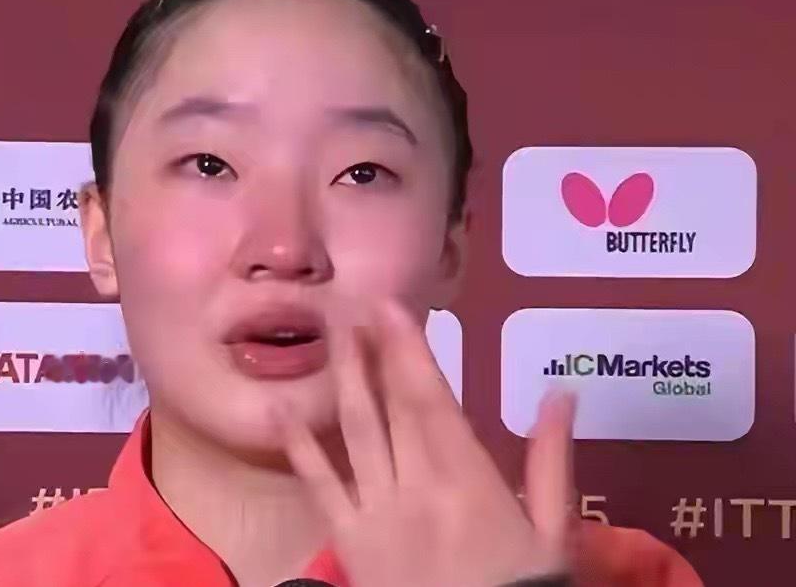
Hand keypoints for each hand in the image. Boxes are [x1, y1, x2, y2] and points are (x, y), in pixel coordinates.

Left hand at [274, 300, 575, 586]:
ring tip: (331, 336)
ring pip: (357, 433)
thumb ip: (550, 460)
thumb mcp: (552, 531)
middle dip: (373, 351)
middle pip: (391, 405)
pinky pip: (320, 488)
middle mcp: (417, 484)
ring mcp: (377, 511)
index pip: (431, 398)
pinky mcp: (350, 540)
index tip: (390, 306)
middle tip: (354, 305)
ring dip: (343, 379)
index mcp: (469, 478)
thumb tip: (561, 394)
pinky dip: (301, 449)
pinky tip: (284, 411)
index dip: (408, 348)